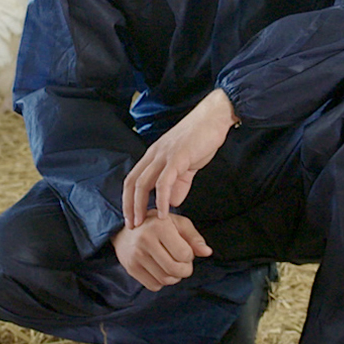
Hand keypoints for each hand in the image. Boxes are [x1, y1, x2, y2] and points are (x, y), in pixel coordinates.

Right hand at [113, 210, 211, 291]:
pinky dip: (162, 282)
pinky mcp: (131, 268)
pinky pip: (154, 286)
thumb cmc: (157, 226)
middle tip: (183, 264)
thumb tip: (207, 252)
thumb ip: (194, 238)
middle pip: (175, 269)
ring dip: (175, 277)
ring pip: (165, 280)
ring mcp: (136, 256)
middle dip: (185, 270)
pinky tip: (160, 270)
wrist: (125, 232)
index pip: (184, 254)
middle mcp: (145, 240)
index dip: (189, 256)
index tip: (185, 250)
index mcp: (159, 226)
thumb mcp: (178, 224)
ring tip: (172, 266)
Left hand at [122, 89, 238, 228]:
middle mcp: (154, 155)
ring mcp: (164, 155)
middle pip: (132, 183)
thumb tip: (172, 203)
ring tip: (143, 222)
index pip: (132, 180)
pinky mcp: (177, 157)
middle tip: (132, 226)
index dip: (129, 200)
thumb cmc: (201, 138)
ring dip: (140, 205)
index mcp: (153, 155)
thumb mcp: (187, 164)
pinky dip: (162, 199)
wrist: (214, 117)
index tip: (131, 218)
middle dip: (129, 206)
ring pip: (143, 183)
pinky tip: (164, 213)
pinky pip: (164, 181)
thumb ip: (179, 183)